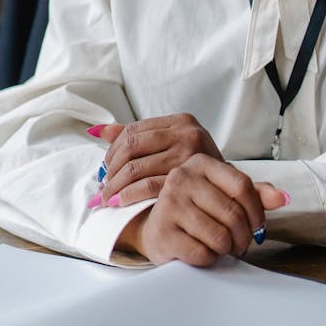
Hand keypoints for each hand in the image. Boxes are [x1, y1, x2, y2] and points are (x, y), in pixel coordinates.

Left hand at [89, 114, 223, 206]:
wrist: (229, 192)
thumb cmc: (196, 170)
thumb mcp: (171, 146)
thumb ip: (136, 137)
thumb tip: (96, 131)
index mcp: (181, 121)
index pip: (134, 130)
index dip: (113, 151)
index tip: (105, 168)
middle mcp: (187, 133)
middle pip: (131, 147)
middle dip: (111, 170)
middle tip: (102, 187)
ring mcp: (189, 155)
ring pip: (136, 168)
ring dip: (115, 186)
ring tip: (106, 198)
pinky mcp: (189, 179)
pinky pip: (149, 186)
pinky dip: (129, 195)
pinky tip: (119, 203)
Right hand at [115, 153, 288, 266]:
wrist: (156, 227)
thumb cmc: (195, 209)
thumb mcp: (223, 193)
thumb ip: (254, 193)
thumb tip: (282, 197)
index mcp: (200, 163)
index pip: (242, 185)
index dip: (257, 211)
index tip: (258, 227)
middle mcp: (181, 178)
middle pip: (233, 213)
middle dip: (243, 236)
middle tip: (241, 244)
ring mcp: (169, 204)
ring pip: (219, 236)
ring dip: (226, 248)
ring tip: (221, 246)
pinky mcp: (162, 232)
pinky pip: (202, 254)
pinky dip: (209, 259)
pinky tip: (203, 252)